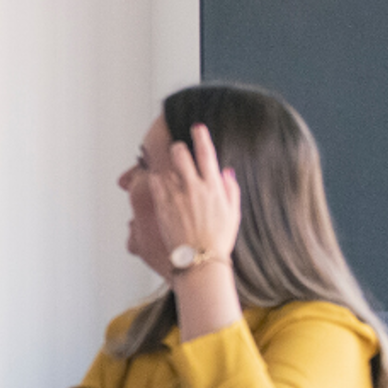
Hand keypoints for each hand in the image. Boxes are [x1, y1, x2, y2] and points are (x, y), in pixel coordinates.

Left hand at [147, 123, 240, 263]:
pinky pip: (154, 183)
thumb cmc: (217, 240)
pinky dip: (156, 180)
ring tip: (169, 174)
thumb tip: (226, 172)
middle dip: (177, 148)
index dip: (201, 136)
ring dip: (166, 166)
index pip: (206, 153)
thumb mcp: (233, 213)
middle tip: (177, 151)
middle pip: (180, 153)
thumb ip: (230, 189)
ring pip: (166, 167)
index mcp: (213, 187)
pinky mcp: (162, 205)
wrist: (200, 260)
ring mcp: (176, 195)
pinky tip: (160, 185)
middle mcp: (194, 187)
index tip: (197, 127)